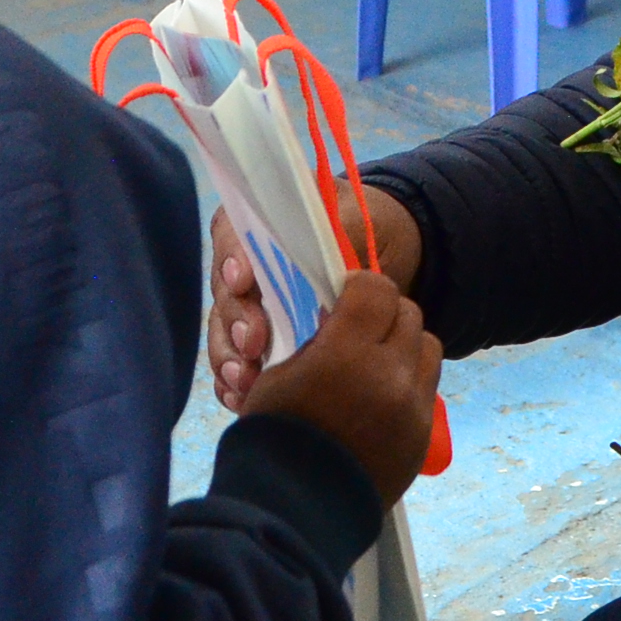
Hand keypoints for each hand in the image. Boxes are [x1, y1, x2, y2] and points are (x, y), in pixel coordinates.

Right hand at [209, 190, 423, 411]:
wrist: (394, 263)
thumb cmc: (376, 230)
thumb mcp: (364, 223)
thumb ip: (341, 237)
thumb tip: (333, 273)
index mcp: (268, 225)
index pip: (233, 233)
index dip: (232, 257)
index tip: (243, 281)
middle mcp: (253, 267)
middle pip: (226, 294)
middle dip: (235, 320)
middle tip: (252, 343)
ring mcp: (257, 309)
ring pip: (227, 334)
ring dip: (230, 358)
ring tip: (243, 380)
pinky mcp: (267, 346)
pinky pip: (240, 366)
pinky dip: (237, 383)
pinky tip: (239, 398)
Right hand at [240, 270, 442, 505]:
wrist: (295, 513)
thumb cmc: (273, 440)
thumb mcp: (276, 376)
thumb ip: (314, 342)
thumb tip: (336, 321)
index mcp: (346, 353)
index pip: (376, 289)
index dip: (360, 287)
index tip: (344, 298)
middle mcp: (391, 375)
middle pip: (408, 314)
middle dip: (384, 314)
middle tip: (359, 330)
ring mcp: (413, 408)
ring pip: (427, 348)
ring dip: (404, 346)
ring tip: (375, 364)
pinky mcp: (423, 436)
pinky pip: (427, 389)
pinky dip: (408, 384)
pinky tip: (379, 400)